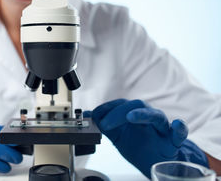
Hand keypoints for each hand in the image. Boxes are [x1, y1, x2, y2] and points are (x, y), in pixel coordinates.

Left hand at [84, 99, 208, 177]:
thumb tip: (87, 115)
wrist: (153, 162)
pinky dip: (180, 128)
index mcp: (134, 113)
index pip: (120, 104)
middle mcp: (147, 116)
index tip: (94, 116)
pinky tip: (178, 124)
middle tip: (105, 124)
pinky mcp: (173, 140)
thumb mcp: (116, 135)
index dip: (107, 108)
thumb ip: (103, 125)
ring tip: (130, 117)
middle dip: (118, 113)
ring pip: (155, 115)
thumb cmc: (137, 145)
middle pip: (136, 105)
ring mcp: (161, 127)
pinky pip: (180, 132)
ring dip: (142, 114)